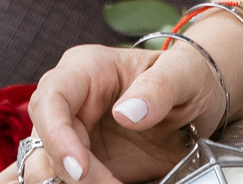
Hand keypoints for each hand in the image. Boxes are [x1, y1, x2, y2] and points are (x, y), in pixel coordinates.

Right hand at [22, 39, 237, 183]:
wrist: (199, 102)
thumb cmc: (188, 76)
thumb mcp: (185, 74)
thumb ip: (159, 88)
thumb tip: (127, 113)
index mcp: (86, 69)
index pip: (52, 98)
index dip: (57, 136)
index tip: (80, 169)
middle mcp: (71, 100)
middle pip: (44, 138)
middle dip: (69, 171)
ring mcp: (73, 132)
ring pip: (43, 163)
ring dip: (64, 182)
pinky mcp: (80, 160)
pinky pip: (55, 174)